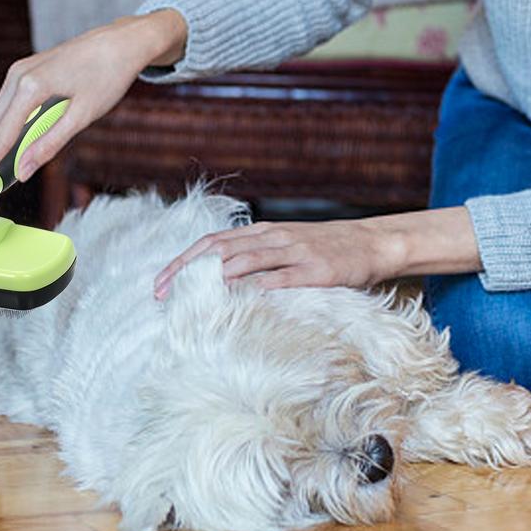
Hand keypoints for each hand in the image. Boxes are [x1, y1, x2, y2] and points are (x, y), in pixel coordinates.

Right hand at [0, 14, 173, 180]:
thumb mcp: (82, 116)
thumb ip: (49, 144)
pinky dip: (18, 119)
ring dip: (10, 134)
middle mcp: (19, 74)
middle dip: (1, 148)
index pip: (1, 132)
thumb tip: (23, 170)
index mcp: (31, 86)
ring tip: (33, 150)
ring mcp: (21, 68)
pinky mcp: (27, 67)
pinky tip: (40, 126)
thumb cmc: (107, 76)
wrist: (122, 42)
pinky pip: (11, 101)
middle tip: (16, 173)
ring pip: (0, 113)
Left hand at [152, 216, 406, 299]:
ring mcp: (296, 251)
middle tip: (162, 294)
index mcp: (262, 232)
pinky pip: (287, 277)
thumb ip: (255, 256)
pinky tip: (246, 297)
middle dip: (188, 271)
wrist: (371, 243)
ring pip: (249, 259)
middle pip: (221, 250)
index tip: (159, 284)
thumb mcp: (285, 245)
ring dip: (217, 276)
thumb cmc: (324, 248)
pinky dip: (265, 285)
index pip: (213, 243)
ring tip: (193, 295)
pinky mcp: (318, 268)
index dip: (183, 262)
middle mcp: (274, 237)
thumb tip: (217, 279)